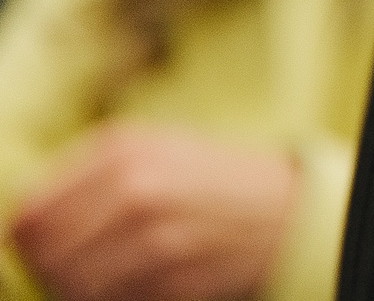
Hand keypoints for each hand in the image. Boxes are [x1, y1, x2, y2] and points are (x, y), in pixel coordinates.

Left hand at [9, 125, 296, 300]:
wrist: (284, 209)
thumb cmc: (206, 181)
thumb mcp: (150, 149)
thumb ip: (84, 175)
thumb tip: (21, 222)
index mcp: (121, 150)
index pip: (29, 215)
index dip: (26, 241)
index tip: (42, 248)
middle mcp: (135, 188)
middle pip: (44, 255)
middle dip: (50, 270)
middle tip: (72, 270)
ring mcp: (156, 236)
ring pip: (71, 286)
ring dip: (79, 290)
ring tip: (105, 280)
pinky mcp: (176, 279)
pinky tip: (137, 286)